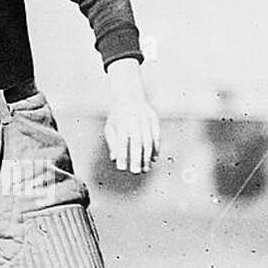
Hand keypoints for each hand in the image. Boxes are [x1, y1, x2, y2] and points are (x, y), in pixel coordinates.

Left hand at [105, 58, 160, 173]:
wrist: (129, 95)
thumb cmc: (117, 116)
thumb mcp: (110, 127)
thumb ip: (112, 143)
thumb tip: (114, 158)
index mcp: (122, 123)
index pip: (122, 143)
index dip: (122, 156)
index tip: (122, 168)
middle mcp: (135, 121)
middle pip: (137, 143)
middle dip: (137, 159)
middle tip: (136, 172)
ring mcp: (146, 120)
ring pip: (149, 141)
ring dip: (147, 156)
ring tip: (145, 169)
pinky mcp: (154, 119)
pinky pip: (157, 136)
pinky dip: (156, 149)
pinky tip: (153, 159)